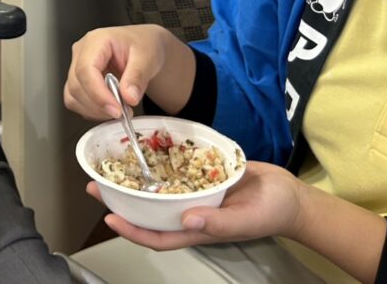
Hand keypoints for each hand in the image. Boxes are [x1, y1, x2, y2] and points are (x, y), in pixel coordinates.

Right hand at [64, 24, 171, 120]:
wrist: (143, 45)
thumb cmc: (143, 44)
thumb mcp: (147, 57)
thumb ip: (137, 77)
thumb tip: (129, 98)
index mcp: (96, 40)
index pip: (86, 70)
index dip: (98, 94)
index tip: (116, 110)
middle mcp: (81, 52)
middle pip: (77, 85)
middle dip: (99, 105)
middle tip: (123, 112)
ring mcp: (77, 66)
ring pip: (73, 96)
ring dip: (94, 110)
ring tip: (119, 109)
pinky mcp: (78, 81)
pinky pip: (76, 101)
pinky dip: (92, 111)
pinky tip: (109, 108)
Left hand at [87, 161, 306, 249]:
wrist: (291, 194)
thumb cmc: (272, 212)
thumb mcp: (247, 219)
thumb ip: (218, 224)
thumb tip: (187, 222)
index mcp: (198, 228)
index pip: (158, 236)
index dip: (132, 230)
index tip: (109, 217)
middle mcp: (191, 212)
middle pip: (150, 211)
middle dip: (122, 201)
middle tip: (96, 186)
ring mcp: (196, 194)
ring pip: (159, 190)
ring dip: (135, 181)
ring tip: (111, 167)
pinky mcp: (203, 176)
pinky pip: (177, 171)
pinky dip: (160, 164)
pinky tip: (145, 151)